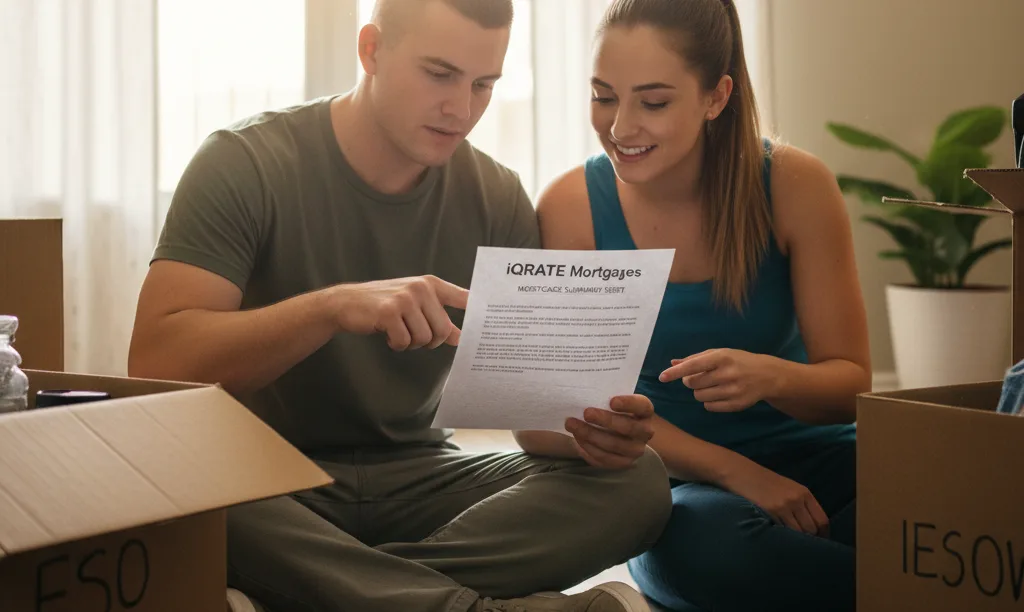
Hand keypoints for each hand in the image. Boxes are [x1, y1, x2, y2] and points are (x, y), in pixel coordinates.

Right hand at [334, 275, 468, 350]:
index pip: (463, 297)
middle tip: (415, 337)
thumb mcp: (415, 306)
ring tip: (399, 333)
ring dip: (411, 343)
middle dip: (431, 341)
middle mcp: (421, 288)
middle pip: (444, 330)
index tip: (490, 322)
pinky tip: (387, 334)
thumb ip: (438, 318)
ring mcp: (405, 299)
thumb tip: (460, 336)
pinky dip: (397, 345)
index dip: (478, 310)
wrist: (347, 302)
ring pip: (424, 338)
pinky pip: (404, 342)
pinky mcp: (389, 312)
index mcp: (431, 284)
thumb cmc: (384, 305)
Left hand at [564, 395, 654, 469]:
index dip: (628, 404)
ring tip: (572, 425)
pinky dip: (589, 449)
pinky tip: (577, 439)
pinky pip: (605, 459)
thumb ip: (605, 397)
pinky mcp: (623, 462)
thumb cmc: (614, 411)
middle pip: (628, 428)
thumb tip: (584, 393)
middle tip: (586, 413)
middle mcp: (645, 432)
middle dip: (605, 420)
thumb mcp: (615, 401)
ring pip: (613, 446)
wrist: (621, 433)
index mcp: (645, 411)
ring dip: (590, 435)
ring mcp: (635, 450)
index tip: (612, 401)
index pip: (642, 406)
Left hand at [659, 349, 778, 412]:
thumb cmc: (738, 361)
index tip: (662, 377)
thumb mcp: (719, 354)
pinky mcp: (737, 404)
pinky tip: (719, 394)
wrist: (767, 375)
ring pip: (699, 396)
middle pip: (692, 383)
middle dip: (691, 381)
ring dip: (699, 392)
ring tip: (712, 385)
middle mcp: (727, 374)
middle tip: (701, 377)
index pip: (693, 366)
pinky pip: (710, 407)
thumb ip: (695, 358)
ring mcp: (733, 390)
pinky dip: (709, 402)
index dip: (676, 372)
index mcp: (721, 357)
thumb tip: (673, 363)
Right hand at [722, 459, 828, 536]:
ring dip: (795, 541)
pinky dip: (782, 536)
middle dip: (809, 540)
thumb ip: (800, 504)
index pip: (822, 520)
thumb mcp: (787, 488)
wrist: (741, 473)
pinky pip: (783, 531)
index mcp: (804, 493)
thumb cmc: (763, 482)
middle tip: (801, 546)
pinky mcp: (771, 511)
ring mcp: (784, 505)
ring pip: (799, 533)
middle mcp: (797, 499)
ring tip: (789, 543)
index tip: (819, 543)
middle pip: (812, 529)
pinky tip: (776, 536)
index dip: (823, 535)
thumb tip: (811, 528)